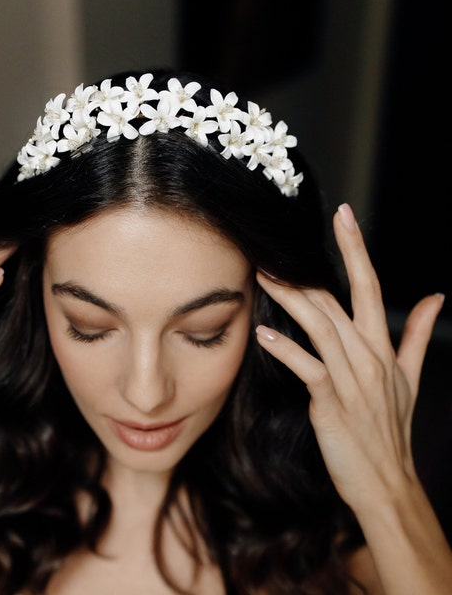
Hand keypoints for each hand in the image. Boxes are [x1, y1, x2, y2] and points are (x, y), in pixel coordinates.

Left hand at [254, 203, 443, 512]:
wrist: (387, 480)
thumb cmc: (392, 427)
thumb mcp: (410, 377)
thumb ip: (416, 334)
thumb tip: (436, 297)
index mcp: (381, 346)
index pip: (369, 285)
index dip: (357, 249)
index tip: (343, 216)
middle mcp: (368, 357)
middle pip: (335, 301)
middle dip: (304, 272)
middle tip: (272, 247)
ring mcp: (352, 380)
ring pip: (321, 328)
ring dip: (291, 300)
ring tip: (263, 277)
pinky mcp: (332, 404)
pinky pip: (308, 369)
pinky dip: (285, 350)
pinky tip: (263, 332)